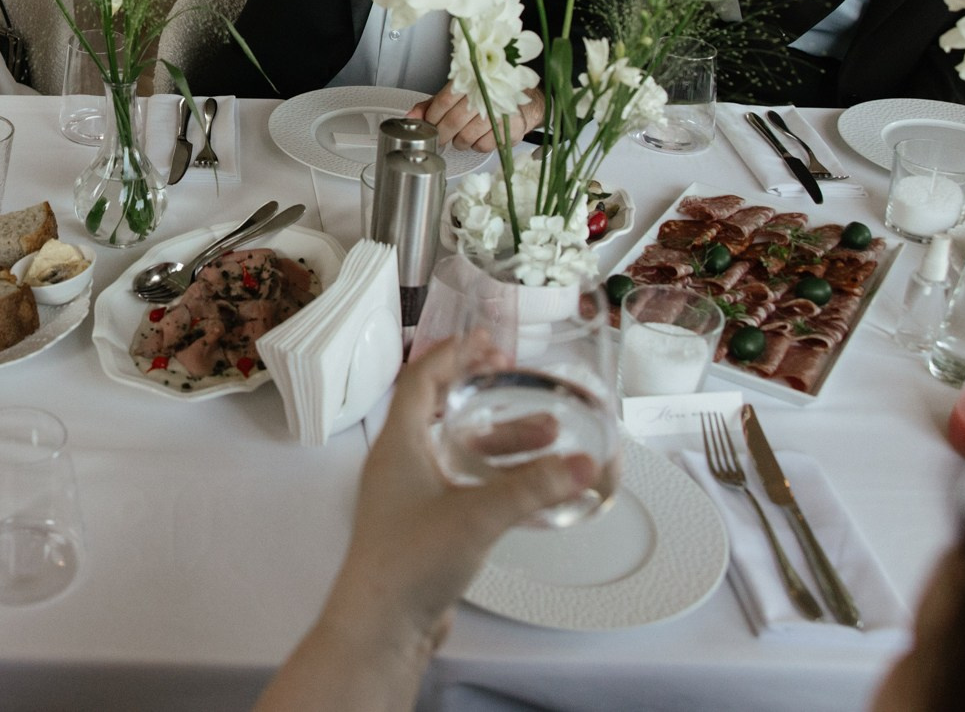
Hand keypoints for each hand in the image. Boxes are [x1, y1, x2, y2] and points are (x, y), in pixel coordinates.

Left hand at [341, 335, 593, 629]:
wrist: (382, 625)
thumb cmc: (409, 561)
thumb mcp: (477, 515)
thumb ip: (532, 488)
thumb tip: (582, 464)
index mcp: (398, 444)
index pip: (420, 380)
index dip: (451, 354)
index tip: (485, 340)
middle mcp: (400, 464)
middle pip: (442, 411)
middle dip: (485, 394)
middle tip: (518, 378)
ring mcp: (411, 496)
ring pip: (459, 451)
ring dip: (502, 440)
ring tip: (552, 434)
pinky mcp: (425, 527)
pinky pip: (463, 485)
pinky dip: (495, 476)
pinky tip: (529, 484)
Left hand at [409, 90, 542, 152]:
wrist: (522, 102)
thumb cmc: (485, 98)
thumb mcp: (457, 95)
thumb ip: (431, 105)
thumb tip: (410, 117)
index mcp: (471, 82)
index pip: (444, 100)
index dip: (432, 116)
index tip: (428, 124)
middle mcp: (486, 95)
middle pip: (454, 121)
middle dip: (442, 133)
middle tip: (441, 136)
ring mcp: (499, 113)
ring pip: (466, 136)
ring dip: (458, 141)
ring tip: (461, 135)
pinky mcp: (509, 130)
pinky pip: (482, 146)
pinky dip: (476, 146)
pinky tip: (478, 137)